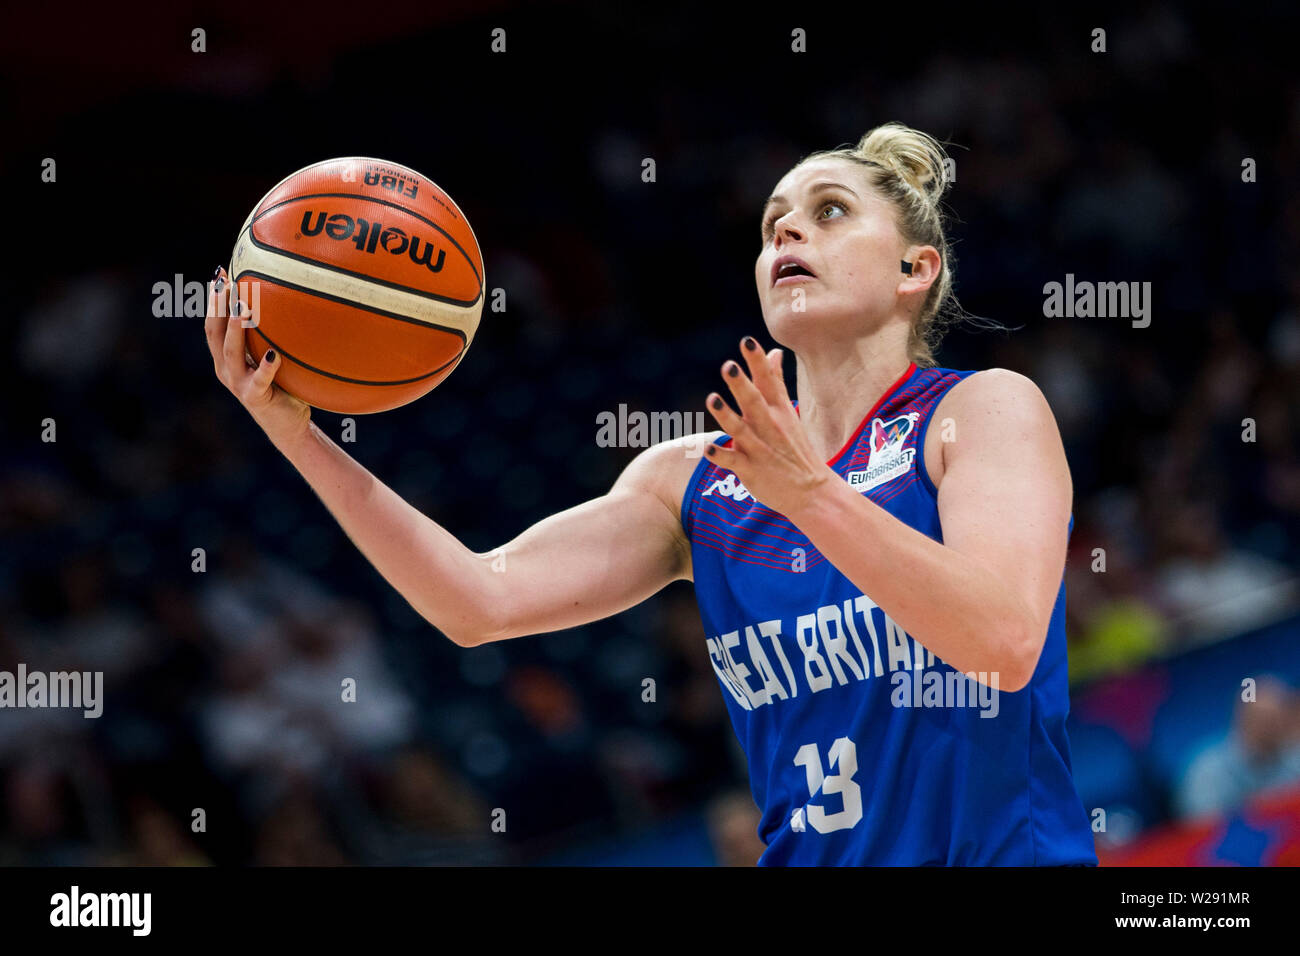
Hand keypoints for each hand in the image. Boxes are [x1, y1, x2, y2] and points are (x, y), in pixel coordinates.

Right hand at [204, 266, 310, 442]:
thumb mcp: (271, 357)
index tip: (220, 272)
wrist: (287, 425)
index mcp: (225, 357)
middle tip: (225, 281)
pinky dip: (267, 366)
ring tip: (242, 308)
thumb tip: (285, 300)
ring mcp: (238, 384)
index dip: (214, 299)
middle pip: (214, 332)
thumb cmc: (283, 386)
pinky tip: (274, 353)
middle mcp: (226, 369)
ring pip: (232, 352)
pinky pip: (261, 379)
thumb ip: (269, 336)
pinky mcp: (255, 397)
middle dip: (218, 306)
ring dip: (235, 329)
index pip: (213, 323)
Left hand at [704, 336, 835, 518]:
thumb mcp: (788, 411)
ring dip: (727, 416)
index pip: (768, 381)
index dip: (757, 361)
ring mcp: (760, 449)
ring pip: (741, 430)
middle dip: (741, 384)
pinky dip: (721, 456)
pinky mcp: (751, 471)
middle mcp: (769, 426)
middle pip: (754, 402)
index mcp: (778, 410)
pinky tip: (708, 449)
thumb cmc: (795, 448)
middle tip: (729, 366)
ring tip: (712, 399)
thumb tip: (774, 352)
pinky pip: (734, 462)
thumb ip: (776, 381)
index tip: (747, 341)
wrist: (812, 491)